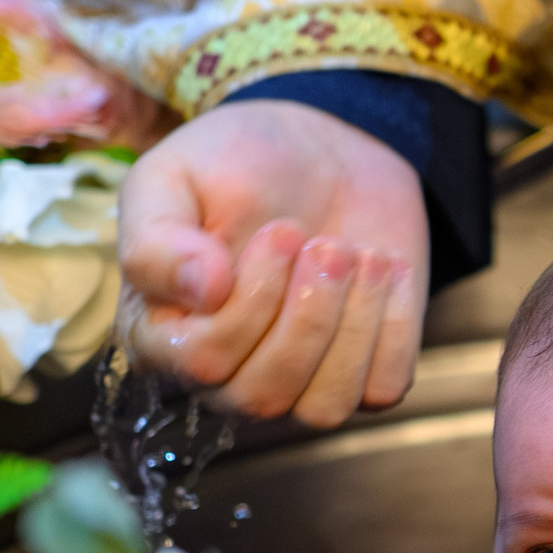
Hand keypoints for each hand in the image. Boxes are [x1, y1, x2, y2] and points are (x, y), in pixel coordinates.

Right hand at [119, 99, 429, 426]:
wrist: (321, 143)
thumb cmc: (233, 163)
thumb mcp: (170, 178)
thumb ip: (158, 240)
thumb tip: (203, 292)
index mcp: (164, 336)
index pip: (204, 364)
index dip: (252, 302)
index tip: (282, 232)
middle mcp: (225, 378)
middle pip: (265, 397)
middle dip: (308, 313)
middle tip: (323, 243)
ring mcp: (297, 384)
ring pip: (325, 409)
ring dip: (352, 323)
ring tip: (355, 253)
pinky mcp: (362, 374)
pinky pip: (384, 389)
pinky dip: (394, 324)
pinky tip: (383, 269)